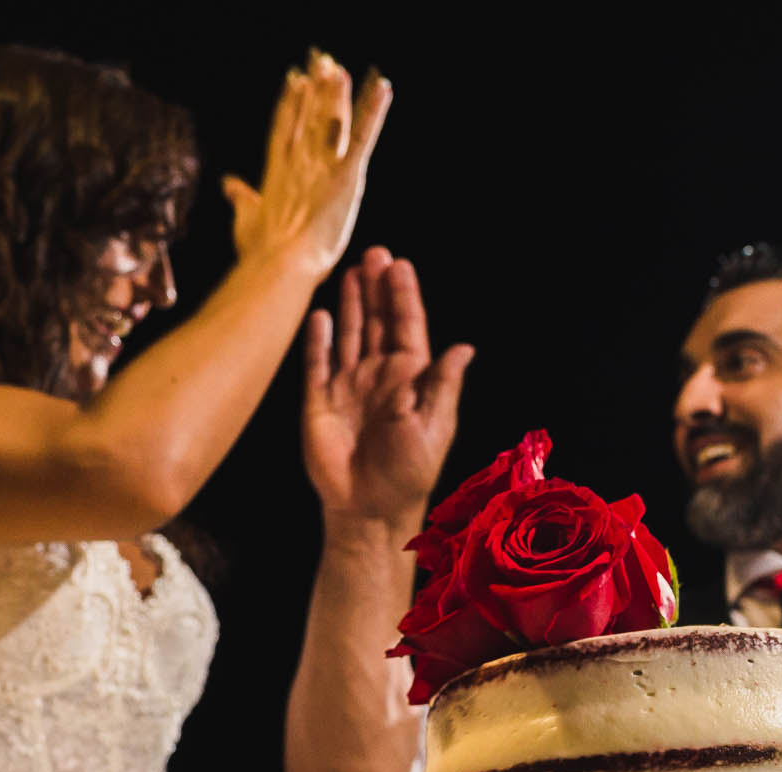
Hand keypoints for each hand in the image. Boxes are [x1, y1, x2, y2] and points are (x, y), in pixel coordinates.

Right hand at [223, 53, 389, 275]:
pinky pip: (363, 137)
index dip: (290, 104)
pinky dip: (374, 112)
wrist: (280, 264)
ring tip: (341, 70)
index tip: (295, 80)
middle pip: (310, 118)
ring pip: (333, 122)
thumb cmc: (261, 252)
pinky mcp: (347, 175)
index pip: (286, 129)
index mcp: (278, 173)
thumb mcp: (246, 220)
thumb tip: (228, 183)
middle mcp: (300, 162)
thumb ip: (240, 198)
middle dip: (317, 91)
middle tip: (323, 61)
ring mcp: (323, 166)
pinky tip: (382, 88)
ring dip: (338, 94)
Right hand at [303, 246, 473, 526]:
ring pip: (349, 335)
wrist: (370, 508)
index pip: (407, 328)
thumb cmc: (409, 471)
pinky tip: (321, 316)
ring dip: (351, 305)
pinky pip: (317, 364)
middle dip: (376, 288)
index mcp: (410, 379)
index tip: (399, 265)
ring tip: (350, 271)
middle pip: (377, 323)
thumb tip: (464, 347)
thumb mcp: (435, 426)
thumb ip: (443, 385)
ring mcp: (348, 387)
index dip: (403, 297)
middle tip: (374, 253)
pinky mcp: (319, 403)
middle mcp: (378, 376)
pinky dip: (318, 341)